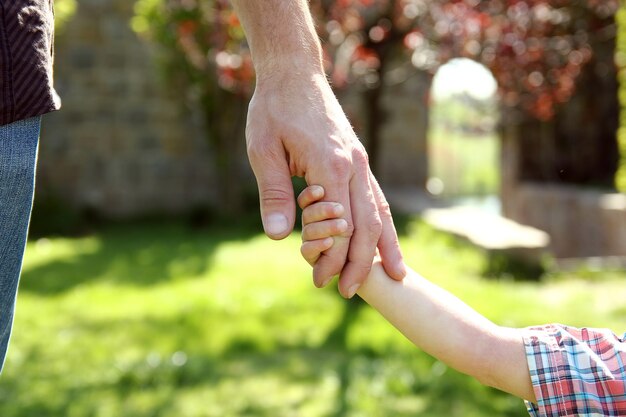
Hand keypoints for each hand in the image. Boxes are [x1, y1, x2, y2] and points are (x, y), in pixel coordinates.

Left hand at [246, 72, 404, 297]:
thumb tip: (281, 237)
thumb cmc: (274, 110)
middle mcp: (354, 167)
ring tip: (394, 276)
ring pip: (380, 212)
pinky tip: (385, 239)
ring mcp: (361, 163)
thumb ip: (275, 194)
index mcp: (330, 166)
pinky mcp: (359, 160)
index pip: (339, 227)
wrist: (294, 74)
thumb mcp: (263, 150)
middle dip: (360, 263)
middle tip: (349, 293)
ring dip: (383, 247)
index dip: (332, 259)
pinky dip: (383, 224)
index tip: (319, 281)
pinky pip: (376, 198)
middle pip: (367, 225)